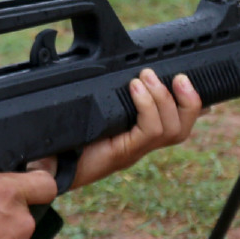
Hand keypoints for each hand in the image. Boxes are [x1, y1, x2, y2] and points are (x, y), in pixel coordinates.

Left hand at [63, 68, 200, 189]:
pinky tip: (135, 88)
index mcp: (137, 138)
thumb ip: (107, 100)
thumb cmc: (65, 140)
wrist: (47, 165)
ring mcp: (133, 152)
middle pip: (181, 130)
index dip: (191, 106)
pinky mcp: (122, 154)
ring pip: (171, 130)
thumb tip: (119, 74)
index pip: (175, 124)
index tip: (192, 83)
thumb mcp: (92, 115)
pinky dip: (146, 107)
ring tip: (148, 77)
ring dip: (163, 98)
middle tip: (178, 77)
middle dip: (188, 101)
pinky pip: (149, 131)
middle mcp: (140, 147)